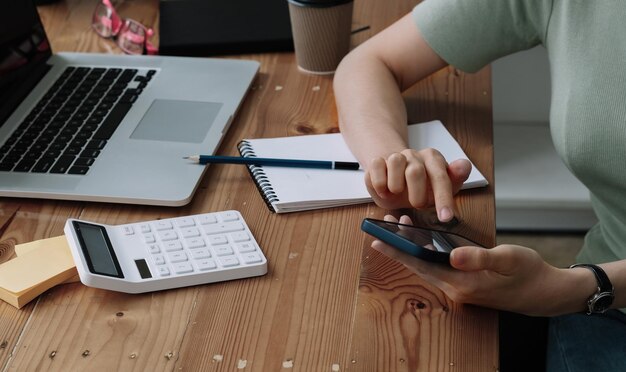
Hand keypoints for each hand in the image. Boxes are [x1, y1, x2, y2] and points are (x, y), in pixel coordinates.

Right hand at [365, 149, 471, 221]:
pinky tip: (384, 190)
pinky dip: (379, 184)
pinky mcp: (377, 161)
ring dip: (396, 187)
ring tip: (398, 193)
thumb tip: (464, 165)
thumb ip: (455, 178)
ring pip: (395, 164)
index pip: (440, 177)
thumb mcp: (440, 187)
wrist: (393, 179)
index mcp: (433, 159)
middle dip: (416, 195)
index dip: (443, 198)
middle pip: (415, 171)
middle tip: (417, 204)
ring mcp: (395, 156)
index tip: (445, 217)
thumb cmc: (420, 186)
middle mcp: (414, 155)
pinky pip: (376, 168)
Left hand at [370, 215, 569, 315]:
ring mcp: (460, 290)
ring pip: (427, 268)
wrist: (546, 294)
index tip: (378, 239)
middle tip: (380, 229)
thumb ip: (480, 257)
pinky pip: (437, 269)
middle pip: (418, 267)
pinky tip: (423, 242)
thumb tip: (453, 255)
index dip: (399, 252)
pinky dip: (426, 254)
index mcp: (463, 284)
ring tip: (398, 229)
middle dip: (398, 248)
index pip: (422, 265)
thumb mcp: (508, 259)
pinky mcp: (465, 286)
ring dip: (411, 250)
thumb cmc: (529, 273)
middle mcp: (456, 290)